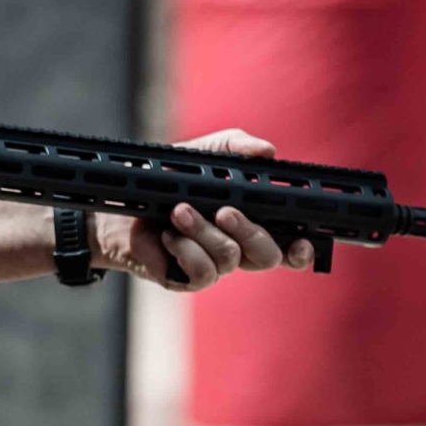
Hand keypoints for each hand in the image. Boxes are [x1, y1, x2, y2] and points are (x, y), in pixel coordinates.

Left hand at [95, 129, 314, 290]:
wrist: (122, 200)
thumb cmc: (168, 178)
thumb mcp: (204, 153)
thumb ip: (236, 147)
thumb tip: (267, 151)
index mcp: (250, 221)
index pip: (288, 244)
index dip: (302, 249)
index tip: (303, 240)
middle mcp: (236, 247)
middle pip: (268, 257)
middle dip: (251, 233)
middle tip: (225, 210)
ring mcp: (213, 265)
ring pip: (230, 259)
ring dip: (204, 231)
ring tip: (179, 211)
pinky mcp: (186, 278)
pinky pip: (202, 272)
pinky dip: (186, 248)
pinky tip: (169, 234)